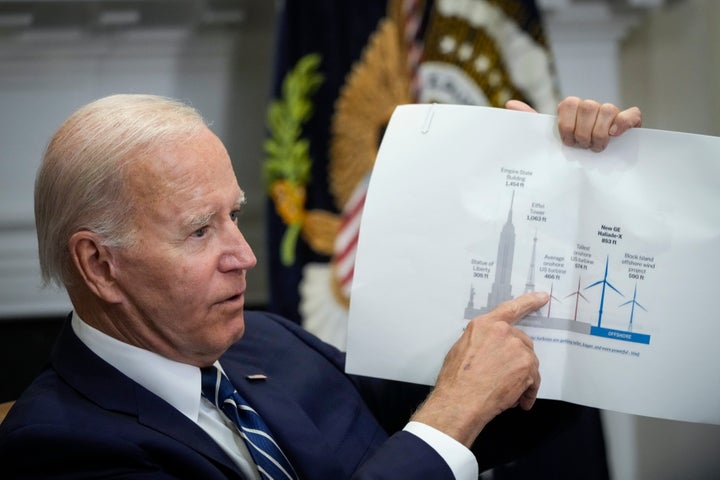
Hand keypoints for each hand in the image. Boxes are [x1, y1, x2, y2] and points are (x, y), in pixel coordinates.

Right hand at [410, 292, 548, 447]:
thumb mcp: (461, 349)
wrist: (461, 401)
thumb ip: (480, 340)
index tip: (543, 297)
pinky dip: (528, 391)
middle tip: (505, 376)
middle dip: (517, 358)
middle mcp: (503, 332)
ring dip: (522, 377)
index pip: (511, 308)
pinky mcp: (527, 366)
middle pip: (521, 341)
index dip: (529, 302)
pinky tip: (517, 400)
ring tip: (507, 392)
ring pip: (528, 361)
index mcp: (485, 325)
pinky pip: (533, 379)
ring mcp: (517, 348)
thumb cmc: (456, 379)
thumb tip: (488, 347)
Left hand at [506, 96, 641, 151]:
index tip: (566, 143)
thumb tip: (510, 104)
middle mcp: (592, 109)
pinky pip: (632, 114)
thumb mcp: (550, 139)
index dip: (566, 124)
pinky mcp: (631, 122)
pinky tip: (615, 135)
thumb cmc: (570, 153)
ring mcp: (612, 114)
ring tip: (597, 148)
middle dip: (582, 132)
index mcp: (573, 110)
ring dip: (600, 132)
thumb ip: (532, 121)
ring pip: (607, 109)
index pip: (568, 103)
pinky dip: (623, 123)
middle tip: (581, 148)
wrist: (596, 170)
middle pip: (587, 106)